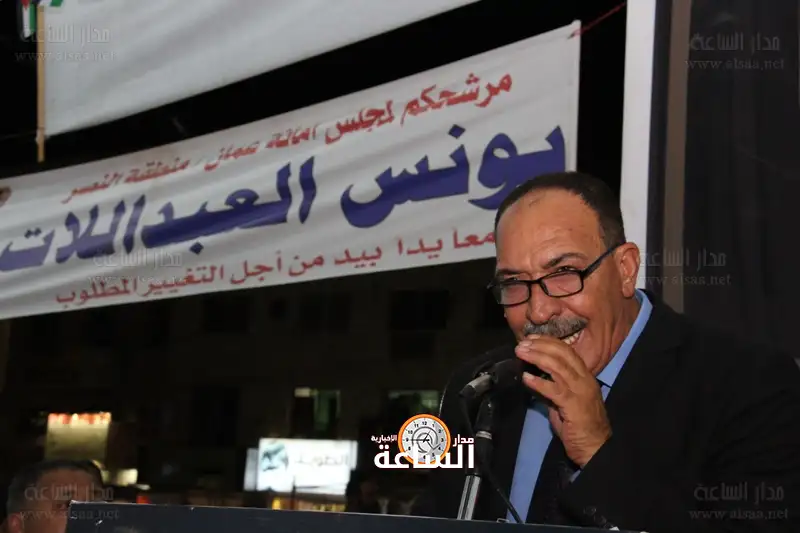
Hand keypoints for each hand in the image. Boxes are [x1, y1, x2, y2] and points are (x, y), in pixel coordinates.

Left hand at [516, 335, 611, 467]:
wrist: (595, 447)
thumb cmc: (580, 426)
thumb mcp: (566, 401)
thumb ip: (554, 386)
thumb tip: (535, 376)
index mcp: (585, 376)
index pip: (567, 351)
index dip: (548, 342)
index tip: (531, 339)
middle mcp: (585, 380)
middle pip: (562, 354)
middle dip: (540, 345)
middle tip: (522, 343)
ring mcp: (580, 391)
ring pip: (558, 366)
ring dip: (537, 357)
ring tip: (521, 353)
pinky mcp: (574, 405)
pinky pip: (554, 389)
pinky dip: (538, 382)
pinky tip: (526, 377)